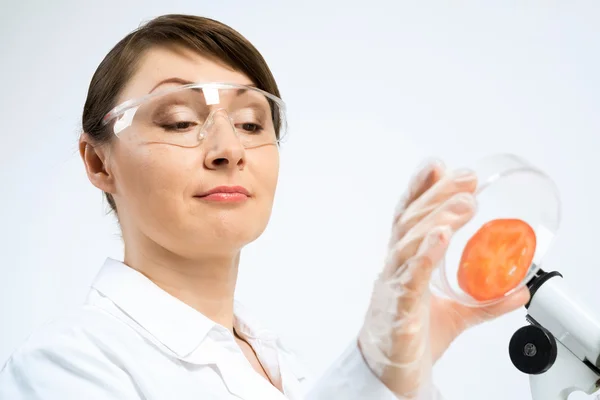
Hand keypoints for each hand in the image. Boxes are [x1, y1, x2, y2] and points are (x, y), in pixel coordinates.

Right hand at [357, 160, 529, 397]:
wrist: (392, 370)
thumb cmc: (413, 336)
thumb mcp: (456, 312)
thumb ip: (486, 299)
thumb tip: (520, 288)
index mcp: (404, 262)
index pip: (408, 217)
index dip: (419, 189)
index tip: (436, 165)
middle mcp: (395, 267)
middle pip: (410, 222)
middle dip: (436, 195)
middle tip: (465, 178)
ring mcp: (394, 284)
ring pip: (409, 243)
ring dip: (436, 219)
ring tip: (463, 204)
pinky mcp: (398, 306)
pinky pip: (409, 276)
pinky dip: (424, 254)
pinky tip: (439, 236)